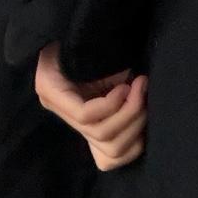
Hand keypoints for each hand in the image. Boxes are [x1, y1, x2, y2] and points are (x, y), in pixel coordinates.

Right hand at [34, 41, 148, 170]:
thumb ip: (91, 56)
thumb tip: (120, 76)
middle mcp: (64, 114)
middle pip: (102, 134)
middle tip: (142, 85)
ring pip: (112, 150)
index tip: (128, 84)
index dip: (112, 104)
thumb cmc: (86, 39)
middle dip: (131, 111)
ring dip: (137, 124)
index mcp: (52, 91)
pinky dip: (135, 143)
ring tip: (145, 97)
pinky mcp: (96, 137)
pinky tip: (143, 118)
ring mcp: (80, 128)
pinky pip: (114, 158)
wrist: (86, 43)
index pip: (85, 115)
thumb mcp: (84, 44)